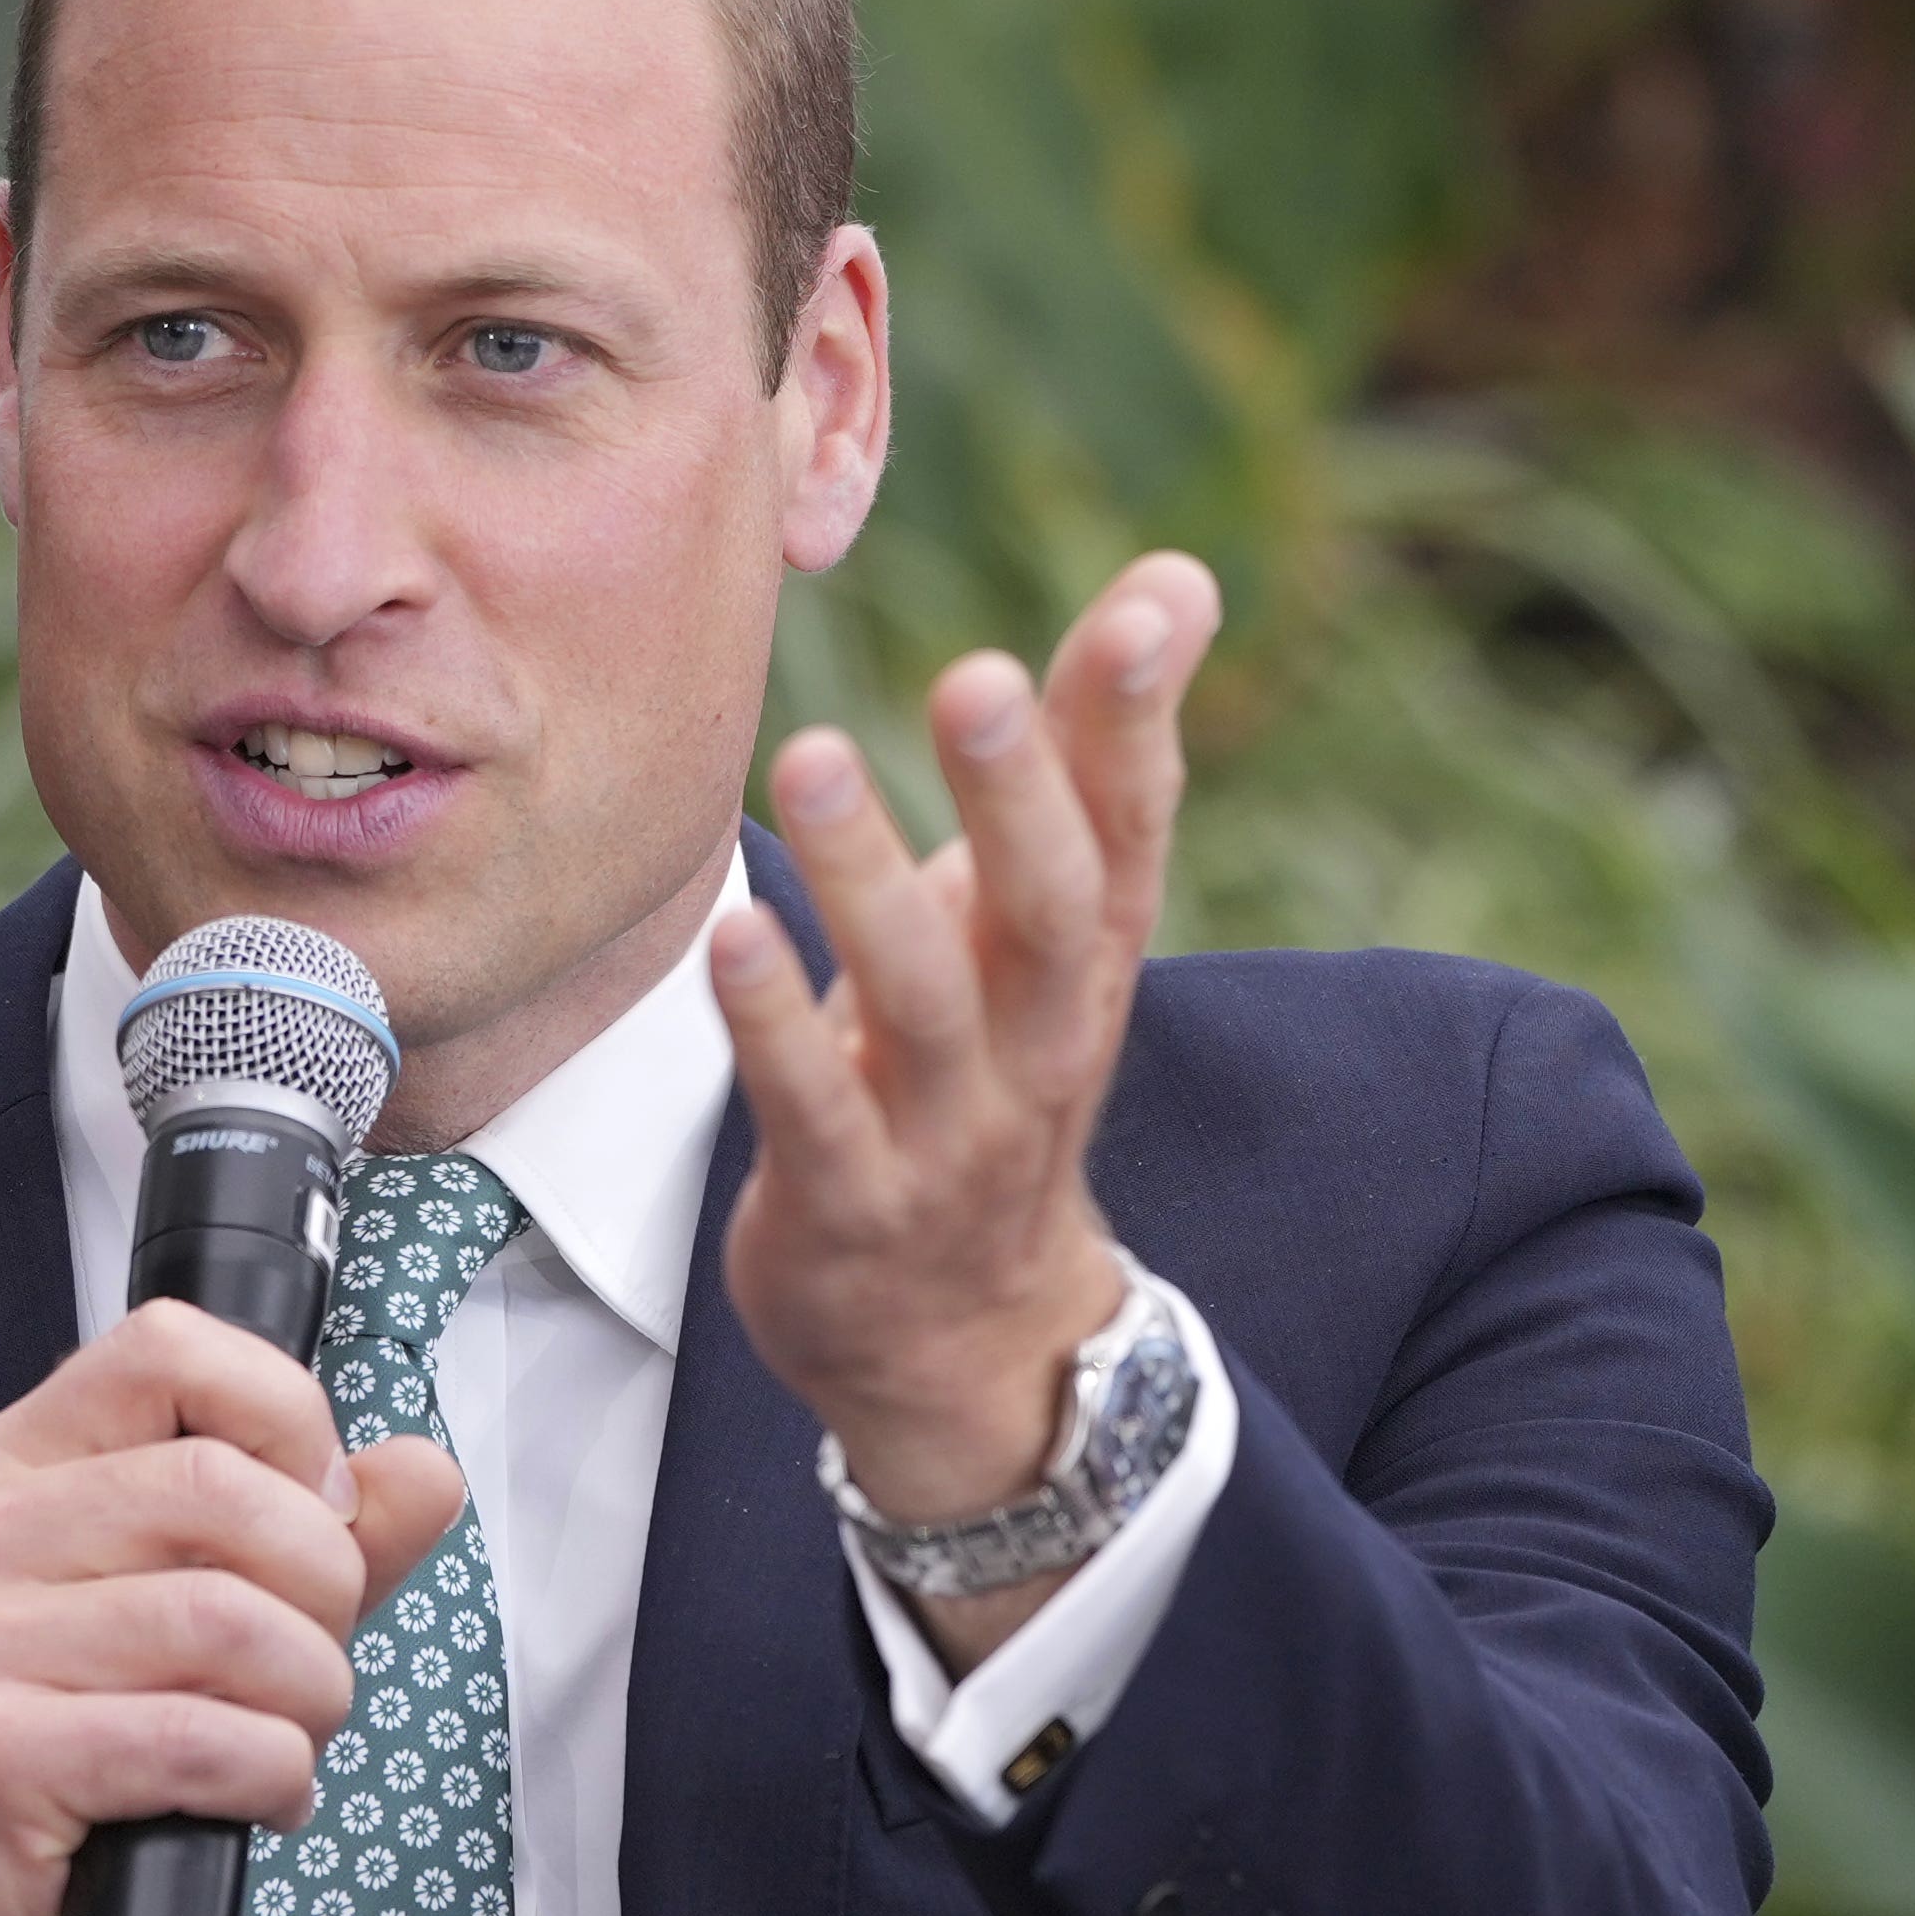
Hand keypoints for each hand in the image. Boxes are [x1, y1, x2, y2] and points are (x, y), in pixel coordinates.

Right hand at [0, 1301, 465, 1915]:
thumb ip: (309, 1547)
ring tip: (281, 1747)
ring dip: (308, 1701)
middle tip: (309, 1673)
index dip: (288, 1421)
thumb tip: (422, 1471)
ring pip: (230, 1618)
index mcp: (9, 1475)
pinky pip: (203, 1736)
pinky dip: (269, 1777)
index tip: (316, 1519)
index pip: (169, 1349)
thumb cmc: (52, 1799)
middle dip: (324, 1591)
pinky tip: (248, 1802)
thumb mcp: (184, 1641)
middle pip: (224, 1485)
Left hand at [710, 550, 1223, 1671]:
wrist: (963, 1338)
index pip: (1133, 830)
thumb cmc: (994, 1073)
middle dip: (1016, 794)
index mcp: (1089, 965)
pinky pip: (814, 1109)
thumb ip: (1095, 755)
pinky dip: (777, 1022)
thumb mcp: (1054, 925)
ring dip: (868, 880)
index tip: (1149, 604)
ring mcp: (947, 1136)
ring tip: (816, 756)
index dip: (1139, 720)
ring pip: (922, 1003)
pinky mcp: (847, 1204)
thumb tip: (1180, 578)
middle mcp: (1039, 1046)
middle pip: (1050, 911)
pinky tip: (733, 932)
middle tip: (977, 675)